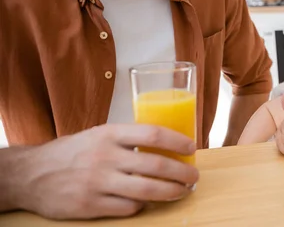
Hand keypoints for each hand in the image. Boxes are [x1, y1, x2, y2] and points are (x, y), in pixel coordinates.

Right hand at [15, 124, 198, 219]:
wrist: (31, 174)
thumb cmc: (73, 152)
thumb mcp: (99, 134)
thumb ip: (127, 139)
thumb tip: (165, 146)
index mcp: (110, 133)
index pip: (153, 133)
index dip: (177, 141)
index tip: (192, 147)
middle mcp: (105, 156)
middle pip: (155, 165)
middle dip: (181, 173)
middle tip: (194, 177)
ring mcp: (98, 182)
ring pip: (147, 190)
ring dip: (171, 192)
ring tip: (181, 191)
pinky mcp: (90, 205)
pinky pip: (128, 208)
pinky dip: (143, 206)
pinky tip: (148, 202)